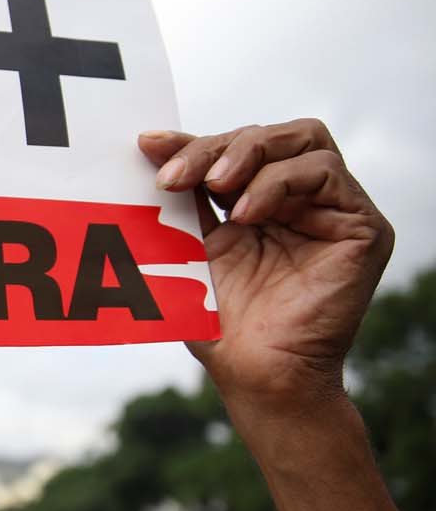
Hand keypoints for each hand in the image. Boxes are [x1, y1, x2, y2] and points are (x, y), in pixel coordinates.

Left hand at [138, 119, 392, 403]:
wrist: (255, 373)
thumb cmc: (220, 323)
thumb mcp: (191, 245)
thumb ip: (183, 197)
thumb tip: (149, 145)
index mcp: (261, 204)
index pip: (234, 150)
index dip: (192, 142)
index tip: (146, 145)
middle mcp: (302, 202)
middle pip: (270, 136)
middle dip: (217, 147)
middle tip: (174, 177)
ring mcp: (335, 211)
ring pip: (303, 140)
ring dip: (248, 155)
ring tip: (212, 188)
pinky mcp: (363, 227)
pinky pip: (326, 172)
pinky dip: (278, 182)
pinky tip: (244, 214)